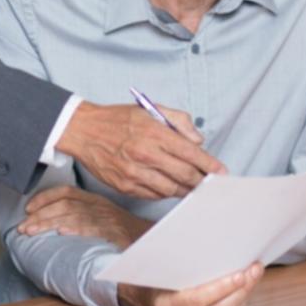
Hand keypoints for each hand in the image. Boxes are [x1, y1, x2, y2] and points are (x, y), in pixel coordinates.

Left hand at [18, 186, 150, 248]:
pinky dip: (76, 228)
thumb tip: (55, 224)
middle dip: (40, 215)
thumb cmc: (127, 233)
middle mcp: (99, 205)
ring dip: (49, 223)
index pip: (66, 191)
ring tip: (31, 232)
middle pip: (64, 204)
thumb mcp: (103, 219)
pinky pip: (93, 227)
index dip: (45, 198)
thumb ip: (82, 218)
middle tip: (22, 227)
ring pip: (73, 215)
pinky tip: (62, 233)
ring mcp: (107, 218)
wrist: (156, 242)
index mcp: (95, 200)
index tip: (28, 208)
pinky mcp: (116, 231)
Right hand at [56, 101, 225, 199]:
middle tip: (210, 183)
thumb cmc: (118, 119)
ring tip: (191, 186)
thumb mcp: (150, 110)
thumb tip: (198, 140)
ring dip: (185, 190)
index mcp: (154, 132)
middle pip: (185, 175)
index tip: (221, 172)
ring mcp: (135, 173)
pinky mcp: (125, 186)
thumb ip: (178, 121)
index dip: (210, 165)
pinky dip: (165, 192)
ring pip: (171, 189)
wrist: (84, 131)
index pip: (191, 152)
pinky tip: (168, 185)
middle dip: (202, 181)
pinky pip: (154, 195)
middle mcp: (145, 154)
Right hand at [119, 263, 263, 305]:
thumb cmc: (158, 278)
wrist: (151, 298)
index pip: (197, 300)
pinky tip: (247, 287)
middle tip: (253, 270)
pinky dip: (239, 302)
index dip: (220, 289)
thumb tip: (207, 244)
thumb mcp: (162, 268)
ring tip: (254, 274)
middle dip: (240, 290)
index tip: (239, 275)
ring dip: (244, 294)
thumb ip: (180, 262)